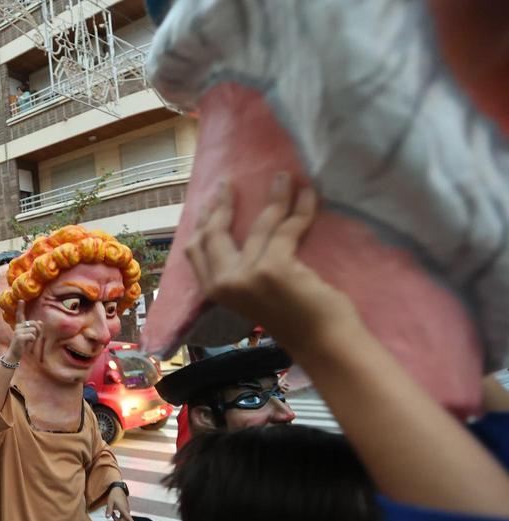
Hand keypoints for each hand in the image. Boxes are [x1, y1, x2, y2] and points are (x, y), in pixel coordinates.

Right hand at [5, 301, 39, 363]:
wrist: (15, 354)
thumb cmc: (22, 345)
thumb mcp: (30, 336)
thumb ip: (35, 329)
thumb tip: (40, 322)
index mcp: (20, 325)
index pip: (20, 315)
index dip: (20, 307)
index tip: (21, 300)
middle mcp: (18, 327)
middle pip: (35, 324)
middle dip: (38, 331)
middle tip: (32, 338)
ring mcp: (18, 331)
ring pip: (34, 330)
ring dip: (35, 336)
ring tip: (29, 341)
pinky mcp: (19, 337)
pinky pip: (32, 335)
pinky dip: (32, 340)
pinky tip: (27, 343)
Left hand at [106, 486, 136, 520]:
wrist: (118, 488)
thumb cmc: (114, 495)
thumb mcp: (110, 502)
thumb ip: (109, 510)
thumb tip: (107, 517)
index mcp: (123, 509)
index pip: (129, 519)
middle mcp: (126, 510)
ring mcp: (126, 510)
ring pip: (123, 519)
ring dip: (117, 520)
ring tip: (111, 514)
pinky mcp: (125, 509)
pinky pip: (122, 516)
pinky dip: (118, 517)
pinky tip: (113, 512)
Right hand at [183, 174, 354, 349]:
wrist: (322, 343)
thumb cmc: (294, 320)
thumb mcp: (253, 295)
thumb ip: (239, 272)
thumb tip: (239, 235)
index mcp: (214, 292)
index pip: (196, 250)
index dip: (202, 221)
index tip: (209, 200)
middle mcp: (224, 283)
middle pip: (215, 232)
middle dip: (223, 203)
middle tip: (230, 181)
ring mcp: (247, 276)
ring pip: (259, 224)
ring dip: (275, 196)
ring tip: (284, 177)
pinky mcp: (274, 268)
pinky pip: (288, 228)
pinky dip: (300, 208)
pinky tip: (308, 194)